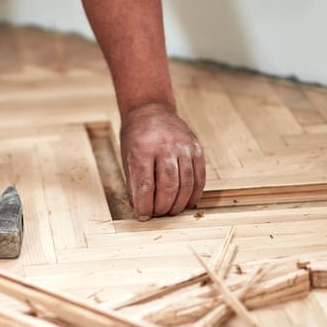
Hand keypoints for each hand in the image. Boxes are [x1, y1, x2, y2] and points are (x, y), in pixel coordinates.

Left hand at [120, 102, 205, 219]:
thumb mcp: (127, 157)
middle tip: (158, 214)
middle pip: (168, 186)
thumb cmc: (136, 137)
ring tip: (171, 211)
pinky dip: (194, 194)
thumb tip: (140, 209)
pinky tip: (187, 202)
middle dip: (163, 207)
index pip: (145, 185)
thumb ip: (134, 183)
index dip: (145, 205)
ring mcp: (184, 146)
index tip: (143, 216)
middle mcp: (165, 146)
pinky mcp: (196, 148)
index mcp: (143, 149)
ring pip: (186, 184)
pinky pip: (199, 177)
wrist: (151, 109)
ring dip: (179, 203)